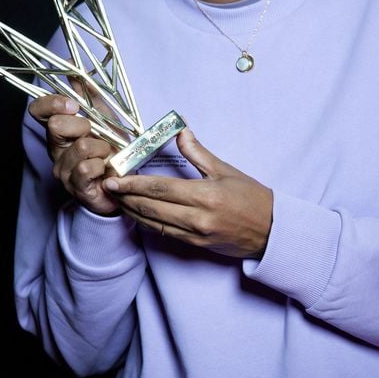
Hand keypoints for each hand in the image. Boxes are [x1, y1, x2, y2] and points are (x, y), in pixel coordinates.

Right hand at [28, 94, 119, 215]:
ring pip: (80, 146)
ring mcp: (63, 169)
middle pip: (56, 125)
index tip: (74, 104)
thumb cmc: (113, 148)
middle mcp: (55, 149)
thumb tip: (73, 66)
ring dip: (102, 148)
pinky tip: (105, 170)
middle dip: (83, 125)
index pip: (38, 110)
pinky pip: (86, 168)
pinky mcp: (75, 187)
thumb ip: (89, 93)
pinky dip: (103, 166)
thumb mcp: (104, 116)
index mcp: (59, 130)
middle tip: (96, 135)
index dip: (51, 103)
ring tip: (107, 155)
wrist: (126, 181)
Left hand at [103, 128, 272, 258]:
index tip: (114, 179)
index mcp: (205, 195)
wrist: (271, 231)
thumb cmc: (251, 197)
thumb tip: (181, 131)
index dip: (134, 184)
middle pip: (151, 208)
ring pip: (154, 223)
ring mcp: (195, 234)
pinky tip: (136, 214)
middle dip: (126, 198)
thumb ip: (199, 153)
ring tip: (116, 200)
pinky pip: (165, 234)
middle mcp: (197, 217)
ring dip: (132, 212)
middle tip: (107, 187)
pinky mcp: (195, 245)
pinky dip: (147, 223)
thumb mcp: (226, 170)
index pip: (160, 189)